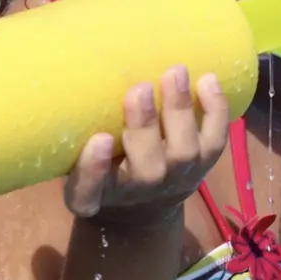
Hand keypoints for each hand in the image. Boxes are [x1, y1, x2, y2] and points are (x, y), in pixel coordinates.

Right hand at [64, 66, 229, 222]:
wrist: (143, 207)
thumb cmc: (102, 168)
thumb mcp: (75, 161)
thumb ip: (72, 133)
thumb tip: (65, 75)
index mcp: (97, 194)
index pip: (88, 191)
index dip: (94, 168)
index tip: (100, 139)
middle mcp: (139, 190)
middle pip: (147, 170)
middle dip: (145, 128)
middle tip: (139, 89)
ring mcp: (176, 179)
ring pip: (184, 153)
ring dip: (180, 112)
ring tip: (174, 73)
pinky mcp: (204, 164)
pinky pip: (215, 142)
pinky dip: (215, 112)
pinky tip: (208, 80)